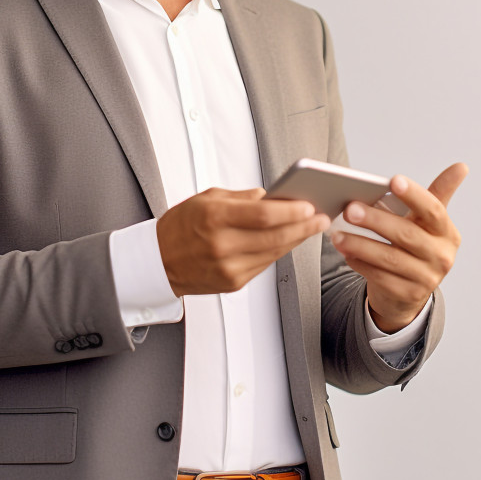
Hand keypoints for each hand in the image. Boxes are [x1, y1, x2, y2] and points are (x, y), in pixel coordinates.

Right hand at [157, 187, 331, 296]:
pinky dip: (279, 252)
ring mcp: (228, 267)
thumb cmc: (181, 224)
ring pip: (273, 253)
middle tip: (321, 218)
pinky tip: (289, 241)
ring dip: (296, 240)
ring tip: (311, 228)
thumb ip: (241, 198)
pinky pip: (264, 265)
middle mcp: (221, 244)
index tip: (309, 205)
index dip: (290, 211)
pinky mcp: (232, 283)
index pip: (263, 215)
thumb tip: (271, 196)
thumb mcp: (207, 198)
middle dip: (303, 227)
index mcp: (214, 217)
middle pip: (274, 237)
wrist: (158, 261)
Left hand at [331, 163, 466, 332]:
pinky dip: (361, 264)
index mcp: (446, 231)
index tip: (393, 180)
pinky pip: (381, 277)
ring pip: (390, 258)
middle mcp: (441, 255)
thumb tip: (461, 167)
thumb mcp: (426, 221)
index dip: (414, 195)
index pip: (433, 210)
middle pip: (406, 234)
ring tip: (337, 235)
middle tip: (349, 209)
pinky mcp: (409, 295)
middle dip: (375, 221)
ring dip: (360, 244)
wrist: (410, 288)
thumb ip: (438, 193)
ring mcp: (427, 278)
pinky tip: (346, 254)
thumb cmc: (415, 243)